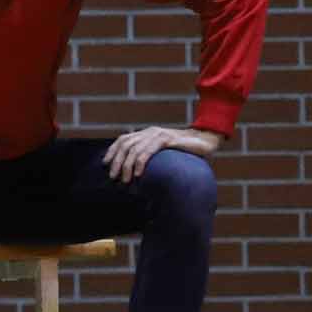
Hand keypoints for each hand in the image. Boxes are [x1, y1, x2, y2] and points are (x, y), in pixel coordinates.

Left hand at [103, 126, 220, 180]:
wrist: (206, 140)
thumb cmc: (186, 150)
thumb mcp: (164, 151)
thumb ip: (151, 154)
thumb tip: (137, 170)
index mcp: (146, 133)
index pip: (123, 140)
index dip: (112, 151)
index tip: (105, 163)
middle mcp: (150, 132)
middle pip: (125, 145)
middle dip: (116, 161)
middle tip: (113, 176)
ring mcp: (158, 134)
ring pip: (134, 149)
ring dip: (127, 166)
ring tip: (125, 179)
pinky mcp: (167, 139)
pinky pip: (148, 151)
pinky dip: (141, 163)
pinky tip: (139, 174)